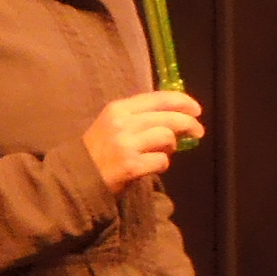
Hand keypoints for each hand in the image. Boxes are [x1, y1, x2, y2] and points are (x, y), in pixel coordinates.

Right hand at [86, 92, 204, 192]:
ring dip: (172, 146)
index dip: (182, 102)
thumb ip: (140, 116)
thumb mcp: (113, 124)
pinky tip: (153, 166)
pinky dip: (162, 164)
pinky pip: (161, 161)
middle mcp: (123, 123)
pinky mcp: (131, 166)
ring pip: (167, 137)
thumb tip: (176, 115)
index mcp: (119, 108)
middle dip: (188, 124)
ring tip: (165, 152)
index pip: (158, 98)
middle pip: (169, 118)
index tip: (196, 110)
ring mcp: (126, 144)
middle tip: (198, 132)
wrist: (78, 177)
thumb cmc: (99, 150)